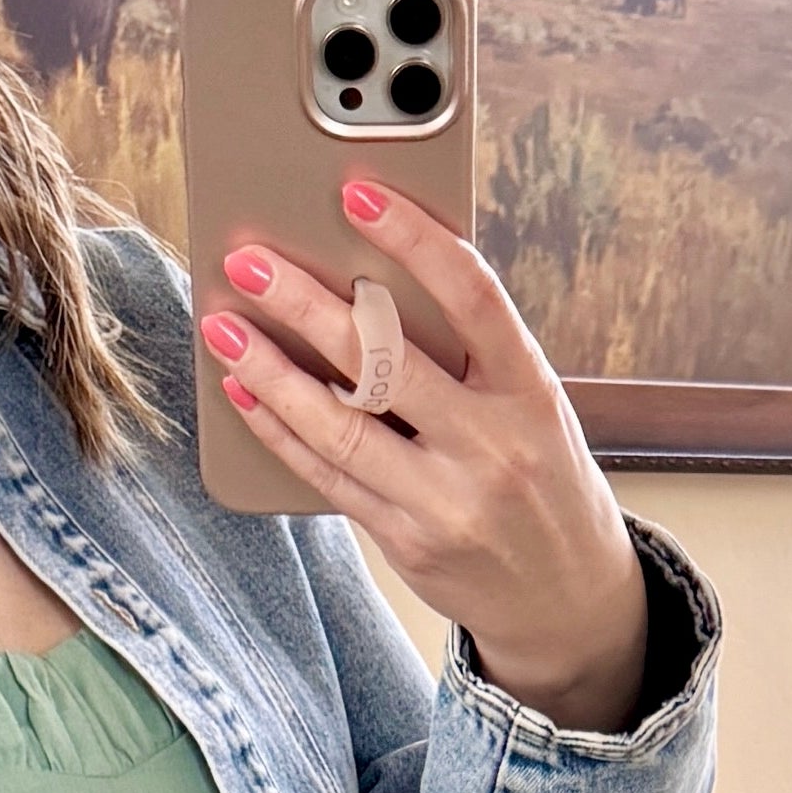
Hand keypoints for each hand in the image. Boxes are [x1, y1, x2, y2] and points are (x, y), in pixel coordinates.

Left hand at [200, 180, 649, 725]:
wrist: (568, 598)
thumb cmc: (541, 477)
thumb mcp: (533, 408)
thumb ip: (469, 357)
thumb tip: (368, 286)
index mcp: (532, 392)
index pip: (474, 297)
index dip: (414, 239)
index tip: (357, 194)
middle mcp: (493, 444)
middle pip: (385, 360)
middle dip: (307, 304)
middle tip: (248, 261)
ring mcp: (447, 499)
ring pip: (340, 423)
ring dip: (270, 370)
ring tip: (223, 327)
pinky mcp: (407, 541)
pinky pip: (328, 475)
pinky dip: (280, 430)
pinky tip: (243, 393)